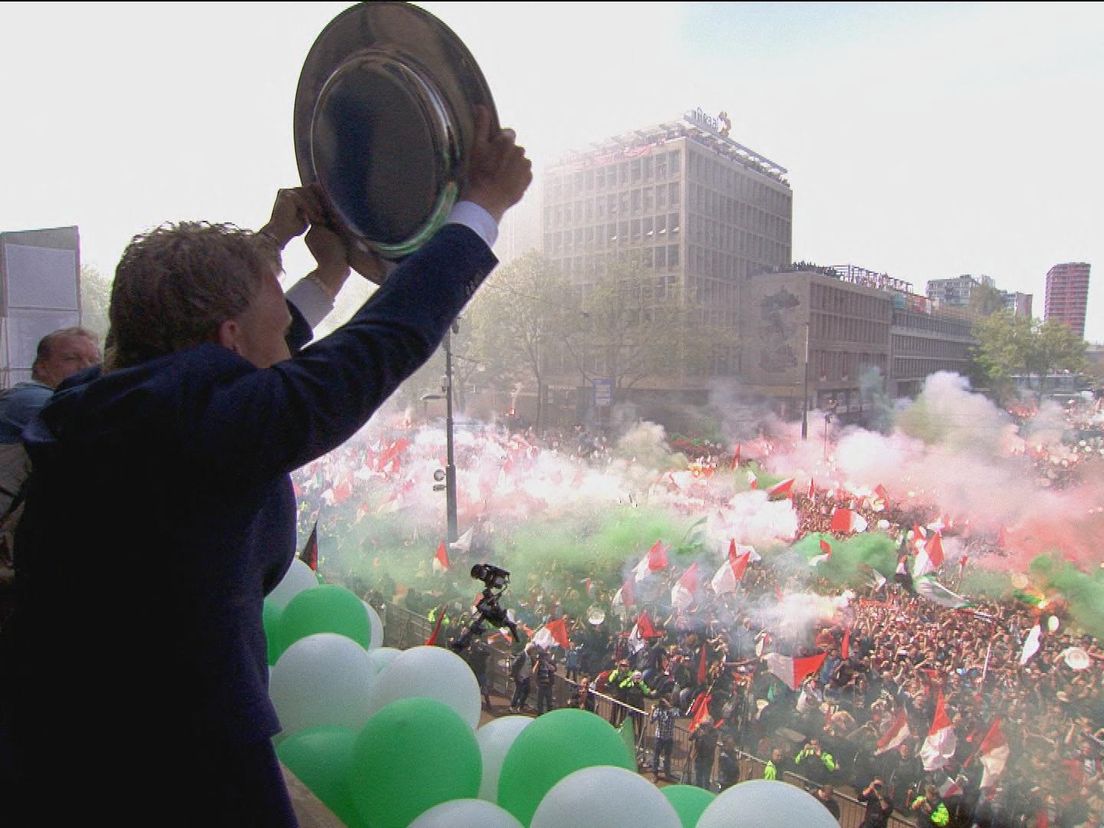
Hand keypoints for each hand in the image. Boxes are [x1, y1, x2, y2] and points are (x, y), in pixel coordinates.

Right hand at [261, 186, 325, 247]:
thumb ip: (314, 209)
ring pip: (308, 196)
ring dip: (317, 207)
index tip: (332, 212)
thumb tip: (327, 207)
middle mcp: (288, 191)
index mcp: (293, 194)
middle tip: (330, 214)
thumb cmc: (293, 229)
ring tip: (324, 218)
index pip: (311, 193)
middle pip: (310, 192)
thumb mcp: (308, 217)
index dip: (321, 201)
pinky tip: (317, 219)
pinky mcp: (285, 194)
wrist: (279, 234)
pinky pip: (302, 201)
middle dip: (320, 202)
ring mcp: (286, 191)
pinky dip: (310, 210)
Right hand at [463, 105, 531, 222]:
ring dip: (513, 166)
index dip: (499, 143)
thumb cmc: (479, 172)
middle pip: (514, 149)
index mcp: (507, 141)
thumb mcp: (476, 147)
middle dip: (507, 154)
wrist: (487, 199)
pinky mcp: (529, 179)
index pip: (508, 134)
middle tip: (494, 167)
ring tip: (500, 177)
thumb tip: (480, 106)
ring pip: (520, 161)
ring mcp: (525, 166)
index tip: (492, 153)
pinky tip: (507, 183)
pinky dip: (518, 177)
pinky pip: (524, 174)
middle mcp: (520, 151)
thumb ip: (481, 125)